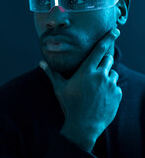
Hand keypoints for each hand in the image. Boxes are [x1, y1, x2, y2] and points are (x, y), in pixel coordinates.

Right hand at [39, 28, 121, 151]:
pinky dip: (110, 88)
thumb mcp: (60, 88)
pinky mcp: (117, 95)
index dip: (109, 38)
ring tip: (97, 88)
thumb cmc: (70, 104)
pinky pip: (116, 86)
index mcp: (87, 71)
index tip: (116, 30)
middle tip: (94, 73)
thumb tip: (41, 62)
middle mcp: (100, 75)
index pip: (100, 49)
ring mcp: (110, 85)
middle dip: (103, 62)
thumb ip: (51, 73)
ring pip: (113, 73)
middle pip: (108, 59)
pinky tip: (101, 97)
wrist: (83, 126)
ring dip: (107, 76)